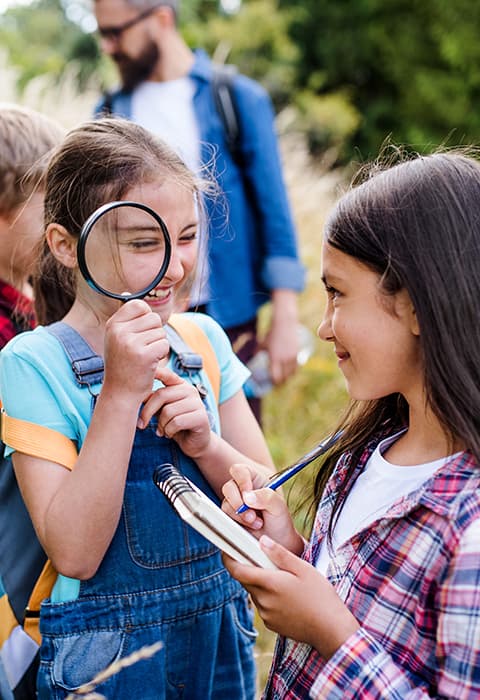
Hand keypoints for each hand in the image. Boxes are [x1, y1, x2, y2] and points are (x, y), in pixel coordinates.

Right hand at [103, 300, 168, 400]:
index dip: (146, 318)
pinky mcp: (144, 355)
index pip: (139, 305)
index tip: (141, 333)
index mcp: (113, 324)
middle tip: (143, 349)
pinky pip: (164, 345)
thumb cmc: (122, 364)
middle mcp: (119, 331)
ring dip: (158, 345)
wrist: (120, 392)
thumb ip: (125, 318)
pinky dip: (162, 355)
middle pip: (154, 318)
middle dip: (155, 333)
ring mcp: (130, 343)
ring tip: (145, 357)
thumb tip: (128, 293)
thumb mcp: (118, 338)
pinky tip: (150, 364)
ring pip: (161, 332)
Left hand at [138, 366, 211, 457]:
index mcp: (180, 385)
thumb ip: (153, 400)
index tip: (141, 369)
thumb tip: (135, 394)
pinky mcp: (201, 417)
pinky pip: (176, 423)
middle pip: (161, 395)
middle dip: (147, 412)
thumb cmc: (175, 425)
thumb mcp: (162, 410)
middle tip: (141, 425)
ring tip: (162, 431)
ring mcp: (197, 403)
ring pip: (168, 411)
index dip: (156, 371)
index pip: (167, 374)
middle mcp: (190, 390)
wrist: (195, 443)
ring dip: (161, 425)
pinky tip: (170, 434)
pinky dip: (169, 431)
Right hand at [221, 463, 303, 553]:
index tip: (248, 496)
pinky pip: (225, 518)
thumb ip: (266, 497)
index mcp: (254, 479)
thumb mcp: (279, 506)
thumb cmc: (279, 520)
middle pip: (228, 487)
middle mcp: (242, 489)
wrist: (277, 541)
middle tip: (252, 515)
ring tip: (257, 523)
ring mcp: (234, 503)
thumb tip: (247, 497)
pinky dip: (238, 523)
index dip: (241, 481)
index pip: (240, 471)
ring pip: (226, 504)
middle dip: (238, 503)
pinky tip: (251, 527)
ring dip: (240, 516)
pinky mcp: (230, 517)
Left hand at [223, 536, 359, 658]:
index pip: (237, 570)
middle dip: (250, 568)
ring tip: (284, 579)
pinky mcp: (271, 624)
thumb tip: (262, 540)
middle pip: (246, 580)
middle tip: (266, 559)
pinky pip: (263, 606)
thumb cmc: (320, 596)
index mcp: (269, 584)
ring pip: (255, 593)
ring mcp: (266, 615)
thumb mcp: (303, 569)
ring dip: (262, 583)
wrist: (331, 630)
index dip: (228, 558)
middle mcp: (263, 601)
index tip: (227, 549)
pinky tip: (288, 596)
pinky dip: (269, 597)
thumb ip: (280, 554)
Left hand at [265, 290, 299, 385]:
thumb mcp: (262, 343)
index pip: (275, 377)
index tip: (272, 384)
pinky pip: (297, 367)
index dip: (274, 383)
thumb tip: (253, 357)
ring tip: (284, 380)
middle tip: (278, 385)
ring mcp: (292, 357)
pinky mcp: (298, 353)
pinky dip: (293, 372)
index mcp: (274, 358)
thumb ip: (258, 352)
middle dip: (281, 383)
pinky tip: (290, 373)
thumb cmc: (271, 333)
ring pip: (292, 374)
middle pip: (284, 377)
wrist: (284, 323)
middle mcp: (284, 359)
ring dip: (288, 378)